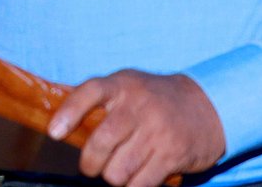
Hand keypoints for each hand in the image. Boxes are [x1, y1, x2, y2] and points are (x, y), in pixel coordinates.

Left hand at [46, 70, 225, 186]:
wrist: (207, 106)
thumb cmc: (154, 99)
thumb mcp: (128, 85)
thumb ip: (98, 99)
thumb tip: (57, 120)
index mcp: (123, 85)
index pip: (90, 92)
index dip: (69, 112)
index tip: (54, 133)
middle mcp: (140, 105)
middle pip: (100, 143)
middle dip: (90, 164)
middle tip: (92, 167)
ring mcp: (157, 130)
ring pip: (117, 171)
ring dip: (114, 177)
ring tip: (120, 169)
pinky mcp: (172, 154)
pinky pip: (139, 184)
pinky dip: (134, 186)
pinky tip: (138, 176)